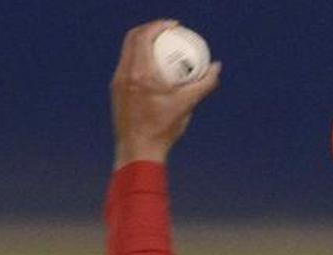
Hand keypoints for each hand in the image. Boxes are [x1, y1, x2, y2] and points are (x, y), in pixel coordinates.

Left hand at [110, 19, 220, 168]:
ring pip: (128, 51)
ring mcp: (118, 82)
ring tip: (161, 46)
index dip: (159, 26)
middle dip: (150, 30)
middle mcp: (125, 74)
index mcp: (141, 74)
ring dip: (143, 43)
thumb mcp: (188, 105)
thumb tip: (216, 67)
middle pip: (132, 38)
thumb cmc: (162, 129)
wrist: (137, 150)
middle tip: (168, 32)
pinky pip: (127, 65)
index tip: (174, 26)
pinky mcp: (116, 91)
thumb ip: (204, 84)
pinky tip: (153, 68)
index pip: (144, 37)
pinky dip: (139, 59)